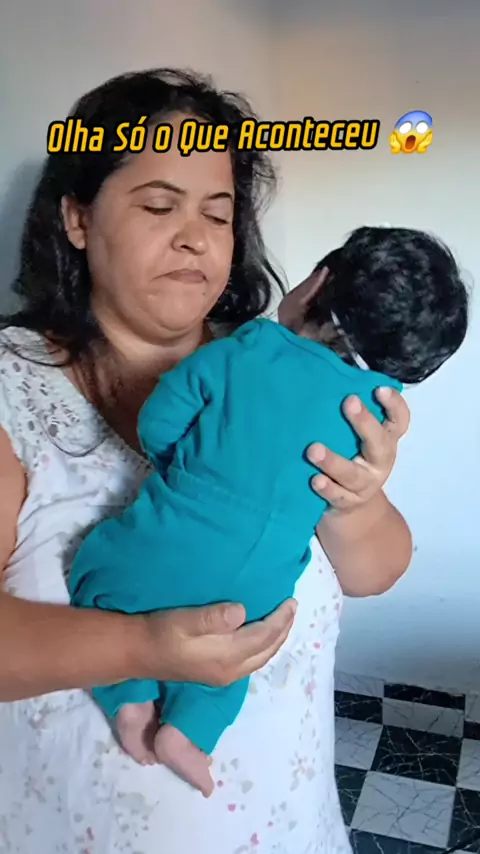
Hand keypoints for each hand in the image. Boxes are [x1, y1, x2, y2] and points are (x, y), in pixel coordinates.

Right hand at [139, 599, 296, 686]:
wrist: (136, 653)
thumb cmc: (160, 630)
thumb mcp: (184, 619)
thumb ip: (213, 617)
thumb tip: (242, 611)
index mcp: (226, 656)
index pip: (264, 636)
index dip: (280, 619)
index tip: (291, 601)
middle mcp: (230, 670)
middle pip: (267, 650)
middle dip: (283, 629)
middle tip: (292, 607)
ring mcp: (223, 675)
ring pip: (260, 658)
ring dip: (275, 639)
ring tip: (282, 619)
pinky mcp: (216, 674)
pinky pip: (250, 660)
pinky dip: (262, 646)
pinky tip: (260, 635)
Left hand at [307, 387, 409, 512]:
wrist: (353, 513)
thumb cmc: (351, 460)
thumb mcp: (356, 439)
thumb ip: (349, 416)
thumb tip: (328, 377)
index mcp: (385, 441)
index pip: (399, 421)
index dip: (394, 405)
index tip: (379, 389)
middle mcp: (379, 462)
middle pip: (379, 444)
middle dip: (365, 422)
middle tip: (348, 402)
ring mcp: (364, 485)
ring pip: (353, 474)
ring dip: (333, 461)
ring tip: (313, 450)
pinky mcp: (347, 503)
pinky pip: (338, 496)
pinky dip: (327, 488)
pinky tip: (315, 480)